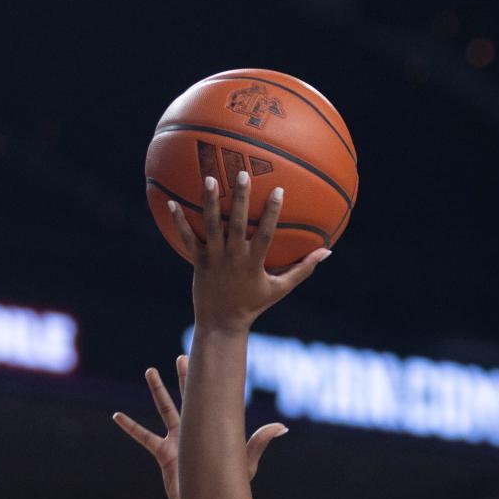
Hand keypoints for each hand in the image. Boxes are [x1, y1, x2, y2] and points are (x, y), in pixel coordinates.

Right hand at [113, 354, 286, 498]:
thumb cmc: (227, 489)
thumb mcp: (245, 463)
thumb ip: (259, 443)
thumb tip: (282, 426)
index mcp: (212, 430)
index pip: (211, 399)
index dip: (209, 382)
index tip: (207, 361)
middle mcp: (195, 431)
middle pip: (188, 397)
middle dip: (184, 377)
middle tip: (181, 356)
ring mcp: (177, 441)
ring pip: (165, 409)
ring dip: (157, 390)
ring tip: (150, 371)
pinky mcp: (164, 454)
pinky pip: (143, 437)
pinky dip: (130, 427)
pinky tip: (116, 416)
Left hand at [168, 171, 330, 333]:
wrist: (221, 323)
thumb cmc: (253, 304)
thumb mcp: (280, 288)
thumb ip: (303, 269)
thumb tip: (327, 252)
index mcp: (254, 263)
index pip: (266, 234)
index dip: (272, 213)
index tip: (278, 190)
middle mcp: (233, 258)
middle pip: (237, 224)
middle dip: (241, 200)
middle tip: (243, 175)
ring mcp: (214, 259)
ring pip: (211, 227)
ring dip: (210, 203)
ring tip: (210, 179)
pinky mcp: (197, 261)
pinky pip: (187, 238)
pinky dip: (179, 222)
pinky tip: (172, 202)